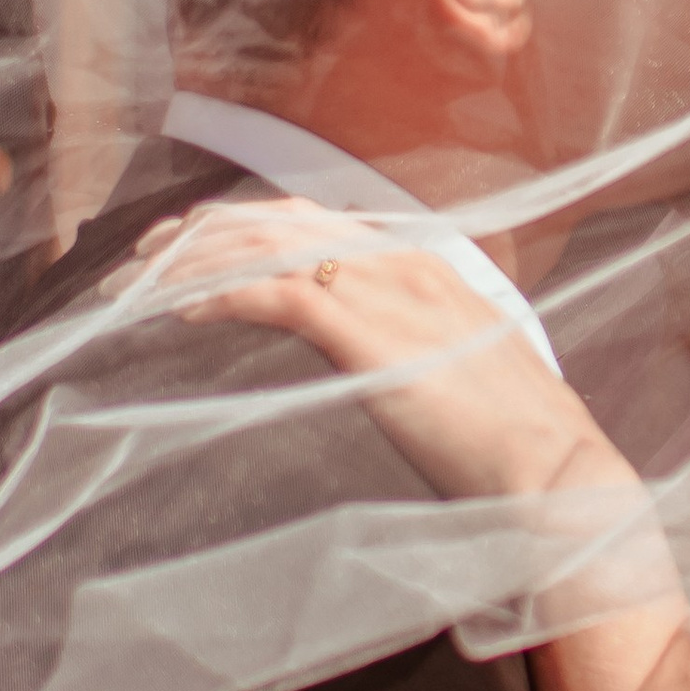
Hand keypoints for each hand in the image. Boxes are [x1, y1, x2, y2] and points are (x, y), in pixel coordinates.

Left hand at [132, 197, 614, 506]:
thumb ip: (410, 345)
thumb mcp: (455, 370)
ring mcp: (385, 291)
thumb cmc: (511, 439)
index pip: (311, 222)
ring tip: (137, 285)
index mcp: (422, 265)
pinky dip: (219, 295)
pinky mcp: (367, 333)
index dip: (241, 227)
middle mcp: (400, 261)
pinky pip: (274, 294)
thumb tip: (370, 356)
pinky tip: (180, 313)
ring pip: (265, 249)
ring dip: (192, 263)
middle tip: (138, 260)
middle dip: (200, 234)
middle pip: (276, 222)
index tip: (187, 247)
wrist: (552, 468)